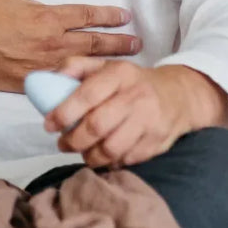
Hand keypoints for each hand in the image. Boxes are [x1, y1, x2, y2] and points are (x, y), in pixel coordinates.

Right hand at [0, 0, 136, 92]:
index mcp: (48, 18)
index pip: (88, 16)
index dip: (110, 16)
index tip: (125, 16)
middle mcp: (51, 44)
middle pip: (95, 44)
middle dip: (119, 44)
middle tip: (137, 44)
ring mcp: (43, 67)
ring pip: (84, 67)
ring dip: (107, 66)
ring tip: (125, 68)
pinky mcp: (33, 84)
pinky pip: (63, 85)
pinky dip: (81, 85)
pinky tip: (94, 88)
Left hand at [45, 59, 227, 168]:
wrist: (178, 95)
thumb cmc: (131, 82)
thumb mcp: (106, 65)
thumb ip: (75, 67)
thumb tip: (48, 79)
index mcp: (119, 74)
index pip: (87, 95)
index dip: (63, 113)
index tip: (48, 125)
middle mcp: (136, 97)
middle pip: (97, 127)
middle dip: (73, 140)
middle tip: (63, 144)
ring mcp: (149, 121)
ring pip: (111, 149)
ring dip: (89, 156)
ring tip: (82, 152)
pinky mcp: (157, 142)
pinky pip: (126, 160)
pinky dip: (110, 162)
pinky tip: (104, 155)